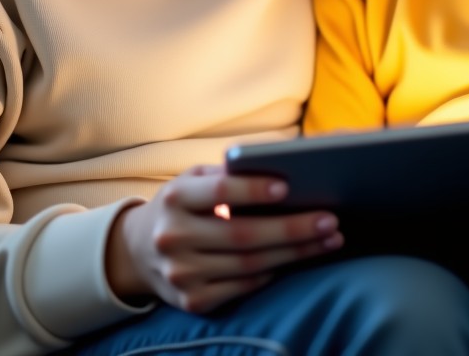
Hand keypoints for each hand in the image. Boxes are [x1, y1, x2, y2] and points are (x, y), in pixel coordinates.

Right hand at [106, 164, 343, 312]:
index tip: (288, 186)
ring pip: (249, 264)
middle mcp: (173, 236)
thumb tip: (279, 166)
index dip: (253, 189)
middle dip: (292, 229)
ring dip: (294, 254)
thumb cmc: (181, 204)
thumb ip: (227, 172)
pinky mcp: (191, 301)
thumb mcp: (192, 179)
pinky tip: (295, 260)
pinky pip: (242, 287)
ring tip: (328, 240)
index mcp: (175, 197)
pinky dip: (271, 272)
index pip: (218, 190)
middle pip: (243, 234)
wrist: (138, 251)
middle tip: (330, 220)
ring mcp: (181, 273)